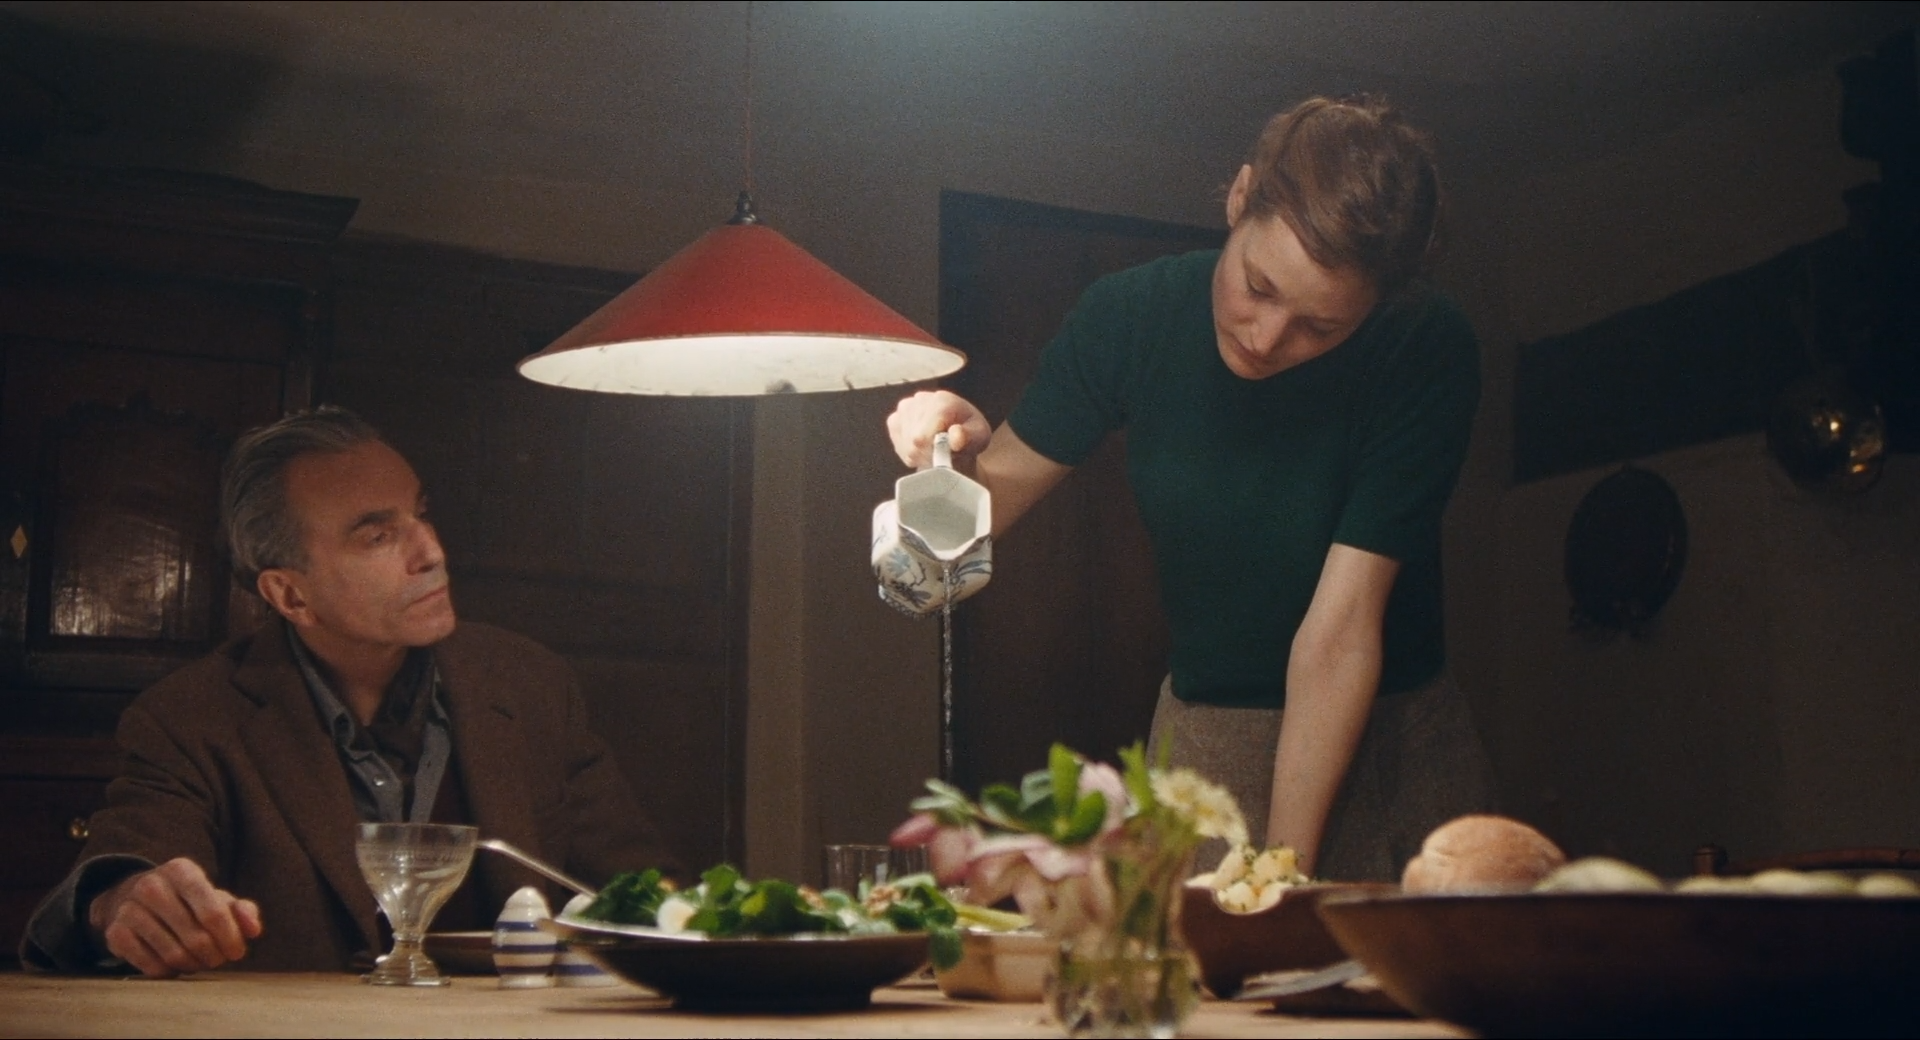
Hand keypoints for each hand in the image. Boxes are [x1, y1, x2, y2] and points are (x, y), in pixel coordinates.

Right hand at [88, 857, 262, 976]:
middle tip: (218, 960)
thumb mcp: (216, 897)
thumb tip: (254, 930)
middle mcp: (152, 885)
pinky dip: (169, 972)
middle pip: (195, 937)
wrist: (132, 898)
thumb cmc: (187, 900)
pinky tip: (175, 965)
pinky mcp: (115, 933)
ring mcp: (129, 909)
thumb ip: (242, 910)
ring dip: (193, 966)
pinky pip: (151, 966)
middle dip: (214, 956)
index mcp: (182, 870)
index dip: (230, 937)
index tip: (237, 953)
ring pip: (174, 954)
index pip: (213, 911)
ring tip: (199, 962)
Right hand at [885, 390, 991, 467]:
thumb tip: (956, 436)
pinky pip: (896, 443)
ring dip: (919, 453)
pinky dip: (908, 451)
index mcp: (943, 400)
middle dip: (927, 453)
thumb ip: (969, 436)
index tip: (944, 453)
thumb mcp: (979, 436)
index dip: (933, 450)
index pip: (925, 434)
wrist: (957, 434)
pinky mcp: (894, 418)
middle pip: (914, 440)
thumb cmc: (970, 434)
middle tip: (941, 453)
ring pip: (905, 444)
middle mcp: (920, 399)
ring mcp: (904, 408)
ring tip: (934, 449)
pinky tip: (922, 448)